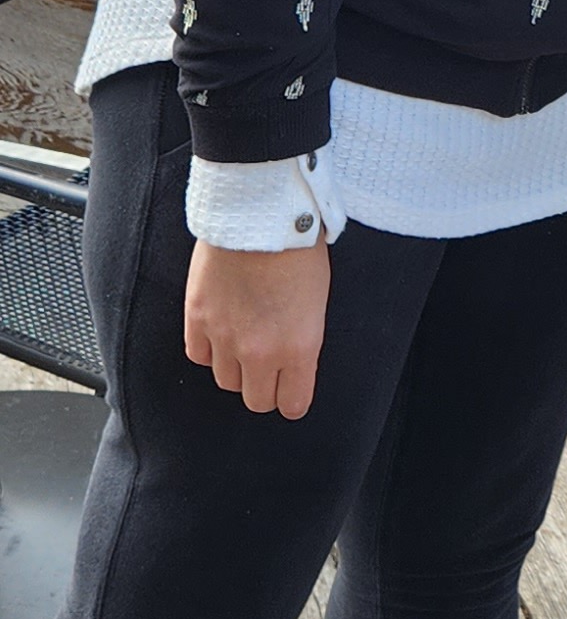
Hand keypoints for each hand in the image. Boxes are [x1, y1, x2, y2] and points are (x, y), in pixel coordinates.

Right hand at [184, 237, 330, 418]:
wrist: (260, 213)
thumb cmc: (298, 249)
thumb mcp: (318, 300)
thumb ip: (302, 339)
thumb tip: (292, 361)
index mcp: (299, 347)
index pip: (293, 405)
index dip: (292, 398)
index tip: (290, 387)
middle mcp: (261, 352)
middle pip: (257, 401)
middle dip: (264, 388)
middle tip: (267, 368)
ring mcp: (225, 337)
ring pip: (226, 381)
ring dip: (236, 368)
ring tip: (244, 342)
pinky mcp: (198, 318)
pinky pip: (199, 357)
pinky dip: (209, 350)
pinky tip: (220, 332)